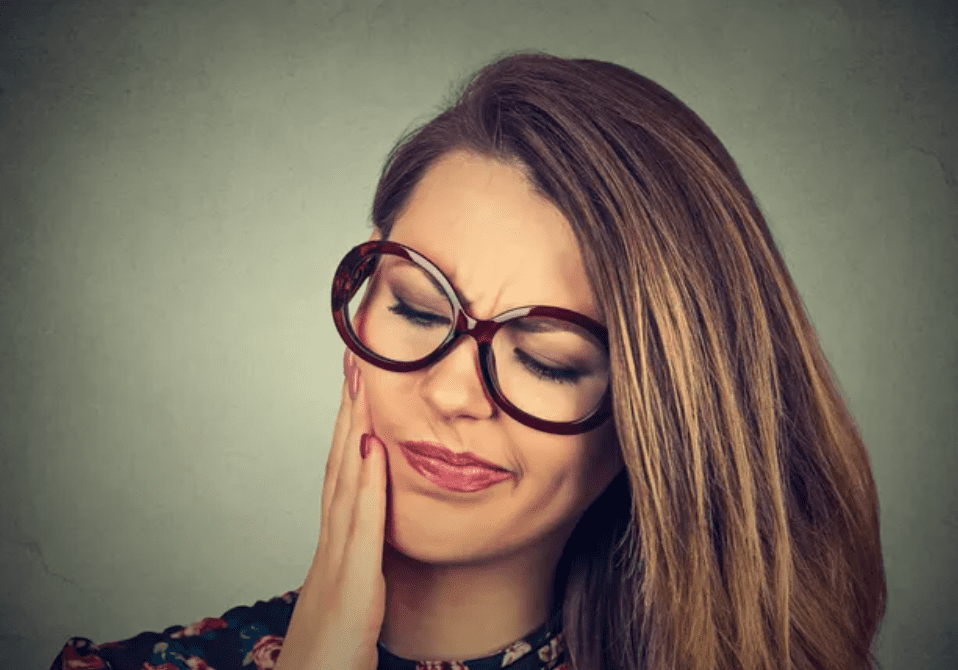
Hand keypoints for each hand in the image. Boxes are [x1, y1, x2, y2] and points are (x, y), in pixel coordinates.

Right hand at [274, 350, 387, 669]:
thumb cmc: (331, 657)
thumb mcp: (353, 601)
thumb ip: (361, 564)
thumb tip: (372, 535)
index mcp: (336, 548)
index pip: (344, 475)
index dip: (350, 428)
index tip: (359, 385)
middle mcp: (331, 546)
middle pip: (339, 465)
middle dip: (349, 411)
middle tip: (356, 359)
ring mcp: (337, 564)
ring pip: (345, 484)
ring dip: (353, 430)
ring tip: (361, 382)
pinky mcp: (351, 589)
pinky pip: (361, 529)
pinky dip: (366, 486)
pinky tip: (373, 449)